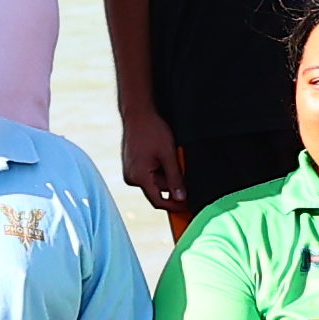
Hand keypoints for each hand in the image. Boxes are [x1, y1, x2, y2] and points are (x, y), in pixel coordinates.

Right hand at [119, 106, 185, 221]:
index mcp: (139, 177)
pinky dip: (159, 169)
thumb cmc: (152, 130)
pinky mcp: (131, 166)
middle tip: (182, 167)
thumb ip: (175, 179)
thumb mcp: (169, 155)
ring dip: (166, 174)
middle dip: (172, 183)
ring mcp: (130, 172)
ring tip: (171, 156)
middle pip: (157, 190)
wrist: (137, 114)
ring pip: (154, 182)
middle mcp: (131, 178)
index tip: (188, 206)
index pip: (158, 201)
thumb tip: (181, 198)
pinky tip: (162, 155)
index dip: (175, 205)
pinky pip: (148, 174)